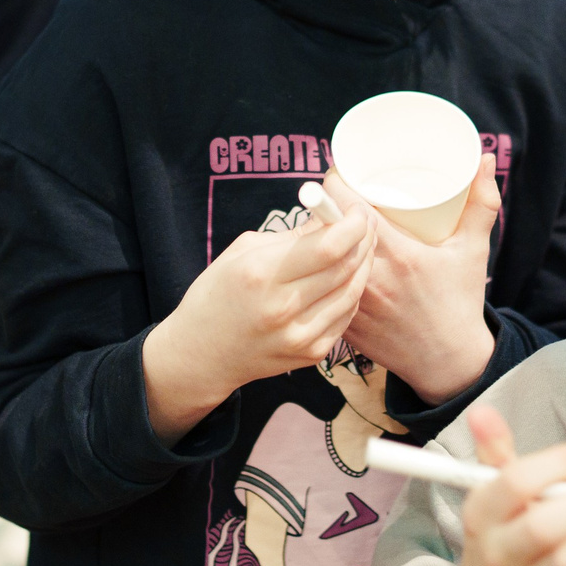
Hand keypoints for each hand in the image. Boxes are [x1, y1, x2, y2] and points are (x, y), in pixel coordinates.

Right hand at [140, 202, 375, 439]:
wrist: (201, 354)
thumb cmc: (217, 294)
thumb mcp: (243, 251)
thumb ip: (291, 235)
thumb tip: (332, 217)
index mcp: (261, 273)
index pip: (329, 246)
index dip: (353, 224)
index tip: (356, 210)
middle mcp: (283, 308)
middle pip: (346, 266)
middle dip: (363, 238)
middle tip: (364, 222)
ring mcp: (300, 336)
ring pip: (353, 291)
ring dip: (363, 264)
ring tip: (361, 245)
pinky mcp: (310, 354)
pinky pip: (345, 315)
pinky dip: (351, 291)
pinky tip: (346, 277)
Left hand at [334, 157, 499, 403]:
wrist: (449, 363)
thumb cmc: (460, 302)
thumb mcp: (472, 250)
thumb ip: (481, 203)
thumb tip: (484, 159)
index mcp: (396, 254)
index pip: (347, 204)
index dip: (336, 182)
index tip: (341, 174)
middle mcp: (368, 277)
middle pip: (325, 225)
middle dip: (328, 206)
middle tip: (338, 196)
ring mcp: (351, 302)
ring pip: (317, 258)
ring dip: (319, 238)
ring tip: (330, 225)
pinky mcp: (342, 323)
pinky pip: (320, 289)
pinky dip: (320, 273)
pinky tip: (325, 264)